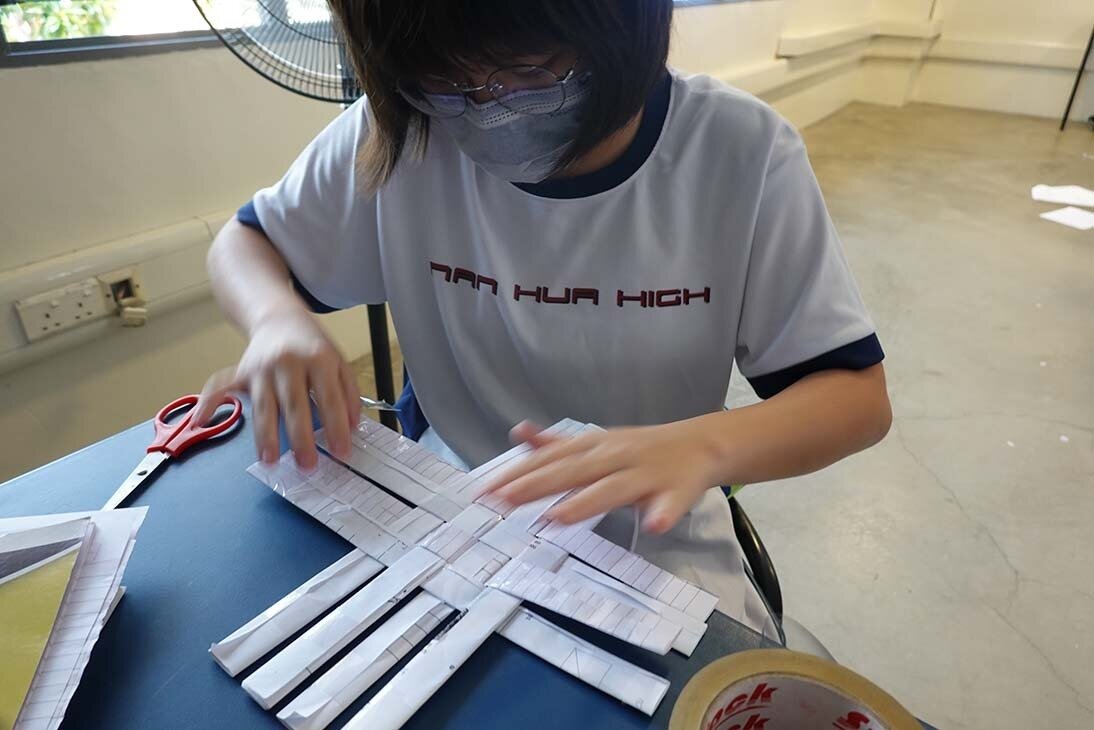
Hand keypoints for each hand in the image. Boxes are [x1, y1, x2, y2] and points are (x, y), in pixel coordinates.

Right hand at [193, 308, 358, 468]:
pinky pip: (220, 387)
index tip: (341, 452)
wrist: (279, 318)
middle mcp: (288, 362)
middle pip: (295, 405)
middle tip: (307, 465)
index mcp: (318, 358)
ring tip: (270, 461)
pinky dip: (208, 404)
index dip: (336, 427)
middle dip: (301, 438)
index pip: (329, 398)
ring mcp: (261, 367)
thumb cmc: (312, 345)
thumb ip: (349, 393)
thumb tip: (353, 428)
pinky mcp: (241, 371)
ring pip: (263, 405)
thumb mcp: (339, 361)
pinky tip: (199, 422)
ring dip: (265, 435)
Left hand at [480, 420, 723, 534]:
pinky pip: (672, 503)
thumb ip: (557, 444)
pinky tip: (654, 525)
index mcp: (595, 445)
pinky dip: (664, 513)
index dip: (519, 473)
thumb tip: (518, 433)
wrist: (701, 444)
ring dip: (587, 502)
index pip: (551, 458)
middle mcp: (616, 455)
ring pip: (615, 488)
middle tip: (502, 502)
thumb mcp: (596, 441)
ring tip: (557, 518)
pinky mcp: (678, 490)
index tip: (486, 491)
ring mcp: (647, 472)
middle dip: (537, 485)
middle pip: (573, 471)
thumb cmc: (641, 449)